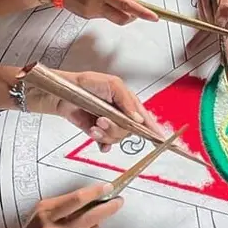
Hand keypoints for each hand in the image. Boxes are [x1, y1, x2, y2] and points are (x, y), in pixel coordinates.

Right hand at [2, 182, 123, 227]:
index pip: (77, 199)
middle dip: (108, 207)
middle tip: (118, 201)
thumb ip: (63, 205)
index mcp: (45, 215)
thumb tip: (92, 197)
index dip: (96, 192)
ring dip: (93, 226)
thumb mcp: (40, 214)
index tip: (108, 187)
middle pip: (91, 216)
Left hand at [29, 69, 156, 151]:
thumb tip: (138, 119)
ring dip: (105, 134)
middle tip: (102, 120)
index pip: (146, 118)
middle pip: (130, 131)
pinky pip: (106, 145)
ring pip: (117, 138)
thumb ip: (126, 100)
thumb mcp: (111, 84)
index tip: (165, 141)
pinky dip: (102, 144)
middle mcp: (121, 115)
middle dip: (116, 128)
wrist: (61, 93)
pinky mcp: (97, 132)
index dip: (156, 130)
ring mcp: (109, 124)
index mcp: (128, 103)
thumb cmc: (85, 83)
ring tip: (94, 125)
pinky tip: (96, 137)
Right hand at [55, 0, 158, 25]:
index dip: (142, 12)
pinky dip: (110, 9)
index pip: (126, 5)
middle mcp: (96, 5)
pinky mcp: (87, 16)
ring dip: (121, 11)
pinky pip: (104, 15)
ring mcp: (91, 13)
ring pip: (114, 17)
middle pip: (123, 18)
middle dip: (134, 15)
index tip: (153, 16)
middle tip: (138, 7)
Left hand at [189, 0, 227, 58]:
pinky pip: (203, 17)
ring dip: (205, 4)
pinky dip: (201, 6)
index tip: (225, 56)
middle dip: (210, 10)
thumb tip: (220, 22)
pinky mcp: (212, 13)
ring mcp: (221, 16)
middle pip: (217, 27)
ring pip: (207, 20)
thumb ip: (226, 6)